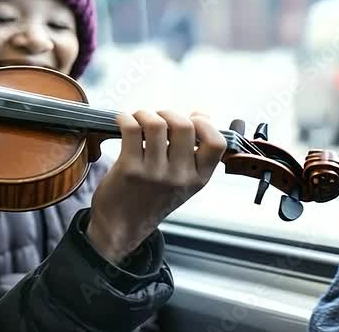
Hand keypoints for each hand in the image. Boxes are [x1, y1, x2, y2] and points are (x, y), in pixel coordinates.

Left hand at [86, 110, 225, 263]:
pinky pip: (131, 129)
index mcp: (199, 179)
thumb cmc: (150, 199)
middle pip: (184, 125)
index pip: (217, 143)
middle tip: (157, 117)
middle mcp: (180, 176)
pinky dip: (126, 118)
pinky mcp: (129, 169)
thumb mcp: (182, 183)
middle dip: (169, 113)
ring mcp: (155, 173)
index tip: (191, 118)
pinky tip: (124, 122)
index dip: (205, 123)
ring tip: (138, 119)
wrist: (121, 226)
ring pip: (156, 124)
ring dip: (144, 114)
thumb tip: (201, 116)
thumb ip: (193, 154)